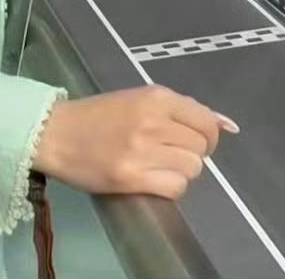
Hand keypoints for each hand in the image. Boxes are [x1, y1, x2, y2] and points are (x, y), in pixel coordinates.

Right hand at [32, 85, 238, 199]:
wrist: (56, 133)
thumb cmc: (99, 115)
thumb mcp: (140, 99)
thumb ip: (181, 110)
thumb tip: (227, 125)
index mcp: (156, 97)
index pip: (206, 120)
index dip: (210, 135)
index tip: (199, 142)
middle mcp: (153, 121)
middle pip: (201, 147)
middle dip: (194, 153)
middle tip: (173, 154)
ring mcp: (142, 150)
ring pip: (192, 168)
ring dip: (182, 171)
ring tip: (161, 166)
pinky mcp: (131, 177)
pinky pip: (174, 187)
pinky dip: (171, 187)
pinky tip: (154, 180)